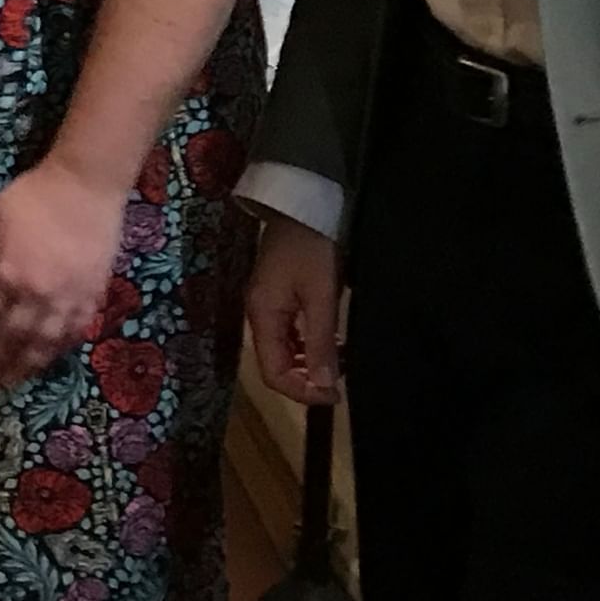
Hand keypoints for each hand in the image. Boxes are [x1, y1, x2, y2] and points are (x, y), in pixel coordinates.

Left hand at [0, 160, 126, 394]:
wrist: (87, 186)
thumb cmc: (35, 196)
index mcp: (10, 272)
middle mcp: (39, 294)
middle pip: (12, 337)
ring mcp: (70, 299)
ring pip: (44, 343)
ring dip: (24, 366)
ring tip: (9, 382)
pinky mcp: (94, 297)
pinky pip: (74, 334)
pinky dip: (57, 351)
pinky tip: (45, 361)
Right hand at [245, 212, 342, 404]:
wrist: (303, 205)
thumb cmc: (312, 249)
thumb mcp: (321, 296)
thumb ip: (321, 342)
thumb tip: (325, 386)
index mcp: (263, 316)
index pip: (273, 373)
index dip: (302, 392)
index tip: (335, 395)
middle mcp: (259, 315)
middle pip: (275, 365)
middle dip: (306, 381)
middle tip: (340, 383)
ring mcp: (267, 305)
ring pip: (283, 351)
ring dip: (309, 364)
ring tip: (340, 364)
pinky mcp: (277, 296)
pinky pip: (289, 334)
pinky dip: (308, 346)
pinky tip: (331, 343)